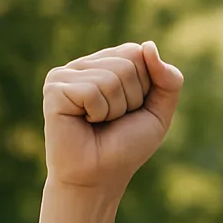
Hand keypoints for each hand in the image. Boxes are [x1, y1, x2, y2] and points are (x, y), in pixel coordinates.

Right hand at [42, 40, 182, 193]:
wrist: (99, 177)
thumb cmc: (126, 147)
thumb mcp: (159, 113)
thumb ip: (168, 81)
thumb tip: (149, 45)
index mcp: (106, 64)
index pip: (137, 52)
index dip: (145, 86)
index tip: (132, 109)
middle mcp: (84, 65)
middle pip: (127, 63)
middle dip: (132, 99)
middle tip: (113, 120)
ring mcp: (65, 75)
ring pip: (111, 77)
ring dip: (115, 109)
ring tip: (98, 123)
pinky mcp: (54, 88)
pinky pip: (92, 91)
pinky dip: (98, 113)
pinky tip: (84, 122)